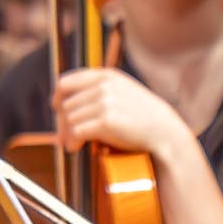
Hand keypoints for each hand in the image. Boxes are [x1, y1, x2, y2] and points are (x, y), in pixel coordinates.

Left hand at [54, 67, 179, 156]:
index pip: (67, 82)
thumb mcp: (123, 92)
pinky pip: (77, 131)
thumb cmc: (144, 117)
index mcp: (106, 75)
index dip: (58, 96)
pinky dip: (72, 141)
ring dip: (67, 133)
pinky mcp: (106, 121)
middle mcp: (104, 86)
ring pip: (70, 118)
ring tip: (71, 143)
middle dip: (62, 121)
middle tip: (63, 134)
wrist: (166, 133)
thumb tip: (65, 99)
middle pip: (66, 103)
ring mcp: (105, 102)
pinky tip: (75, 147)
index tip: (56, 107)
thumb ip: (100, 89)